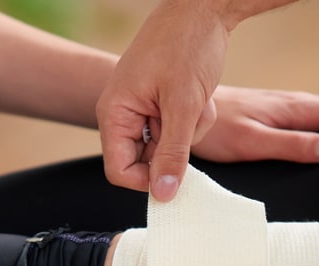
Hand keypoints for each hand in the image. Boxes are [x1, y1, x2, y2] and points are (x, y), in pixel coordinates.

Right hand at [96, 0, 227, 201]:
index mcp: (115, 113)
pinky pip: (178, 131)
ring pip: (168, 148)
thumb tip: (162, 195)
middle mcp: (123, 115)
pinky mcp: (161, 106)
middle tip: (190, 118)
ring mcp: (143, 110)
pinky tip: (198, 95)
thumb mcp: (183, 106)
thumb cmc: (187, 45)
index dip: (148, 180)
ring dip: (190, 131)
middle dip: (176, 148)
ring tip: (196, 100)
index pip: (119, 171)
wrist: (203, 8)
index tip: (177, 171)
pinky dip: (194, 119)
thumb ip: (172, 153)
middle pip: (146, 162)